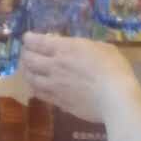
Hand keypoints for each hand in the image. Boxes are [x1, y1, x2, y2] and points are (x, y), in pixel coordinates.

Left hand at [21, 33, 140, 122]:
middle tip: (27, 53)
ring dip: (27, 72)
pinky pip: (40, 95)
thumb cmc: (113, 68)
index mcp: (65, 48)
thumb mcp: (102, 48)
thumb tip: (81, 49)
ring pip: (30, 79)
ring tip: (29, 70)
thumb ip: (87, 47)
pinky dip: (35, 89)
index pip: (37, 42)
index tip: (27, 38)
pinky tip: (37, 87)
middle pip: (29, 60)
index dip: (29, 39)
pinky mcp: (59, 103)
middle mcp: (54, 66)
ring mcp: (54, 86)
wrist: (115, 98)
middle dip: (25, 54)